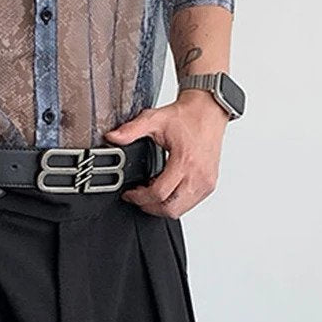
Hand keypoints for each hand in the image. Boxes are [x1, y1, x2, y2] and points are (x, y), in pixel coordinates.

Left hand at [103, 89, 229, 217]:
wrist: (208, 112)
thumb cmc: (187, 116)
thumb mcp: (154, 119)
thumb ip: (131, 130)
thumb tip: (112, 137)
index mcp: (185, 161)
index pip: (160, 193)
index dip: (140, 198)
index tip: (129, 193)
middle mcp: (198, 176)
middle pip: (170, 208)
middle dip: (149, 206)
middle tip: (137, 196)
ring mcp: (206, 182)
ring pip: (180, 210)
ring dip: (162, 206)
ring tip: (150, 191)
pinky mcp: (209, 184)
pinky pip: (190, 204)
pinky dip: (175, 201)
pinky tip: (165, 187)